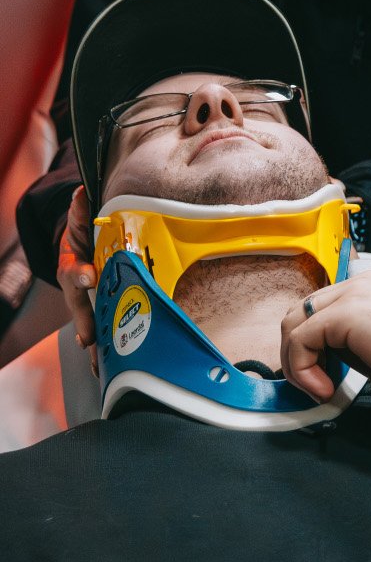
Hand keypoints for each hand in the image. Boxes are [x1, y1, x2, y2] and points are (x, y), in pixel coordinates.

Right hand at [56, 187, 96, 374]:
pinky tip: (106, 369)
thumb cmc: (84, 236)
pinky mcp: (98, 311)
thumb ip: (82, 211)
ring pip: (88, 325)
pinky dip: (103, 352)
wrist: (79, 249)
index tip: (89, 278)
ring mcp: (85, 302)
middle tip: (90, 339)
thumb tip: (81, 192)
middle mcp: (76, 288)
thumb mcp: (81, 222)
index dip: (81, 275)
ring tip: (100, 364)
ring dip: (94, 345)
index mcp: (73, 264)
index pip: (74, 271)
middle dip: (85, 323)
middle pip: (79, 307)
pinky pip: (100, 332)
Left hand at [280, 272, 370, 408]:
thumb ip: (354, 350)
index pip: (323, 310)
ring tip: (320, 390)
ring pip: (295, 323)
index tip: (326, 378)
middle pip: (302, 313)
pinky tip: (325, 388)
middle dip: (298, 353)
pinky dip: (302, 369)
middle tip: (316, 385)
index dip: (314, 346)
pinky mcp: (345, 311)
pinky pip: (300, 340)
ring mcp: (352, 293)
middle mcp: (361, 284)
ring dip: (297, 362)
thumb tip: (330, 361)